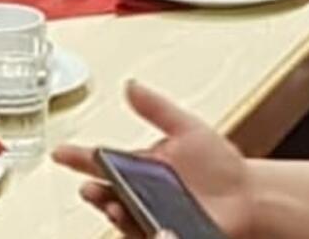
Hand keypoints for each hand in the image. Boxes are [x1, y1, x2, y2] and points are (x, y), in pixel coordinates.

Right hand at [54, 81, 258, 237]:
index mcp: (140, 166)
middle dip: (96, 193)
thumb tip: (131, 85)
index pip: (101, 162)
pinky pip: (149, 236)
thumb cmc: (220, 164)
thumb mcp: (188, 128)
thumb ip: (157, 108)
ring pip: (123, 219)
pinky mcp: (167, 235)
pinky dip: (146, 233)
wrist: (249, 194)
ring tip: (115, 206)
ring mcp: (152, 216)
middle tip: (91, 188)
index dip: (78, 157)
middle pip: (107, 194)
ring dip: (115, 214)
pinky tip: (151, 226)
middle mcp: (141, 194)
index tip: (60, 152)